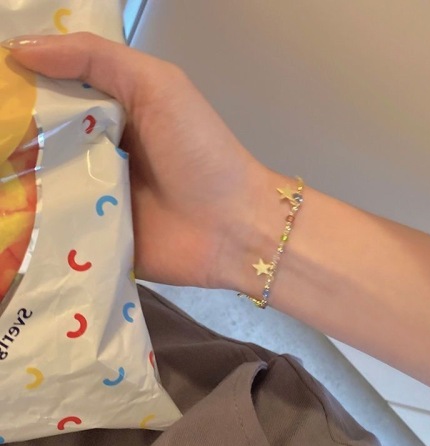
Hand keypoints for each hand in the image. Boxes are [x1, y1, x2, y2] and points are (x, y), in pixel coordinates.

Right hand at [6, 32, 278, 287]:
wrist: (231, 226)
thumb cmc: (200, 151)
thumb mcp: (157, 85)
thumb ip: (96, 58)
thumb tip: (18, 48)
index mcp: (110, 113)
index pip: (49, 93)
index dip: (18, 87)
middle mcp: (94, 152)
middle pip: (36, 139)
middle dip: (8, 135)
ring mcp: (90, 197)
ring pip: (35, 182)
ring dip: (10, 178)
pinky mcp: (89, 236)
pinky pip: (48, 226)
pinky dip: (23, 221)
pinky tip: (3, 215)